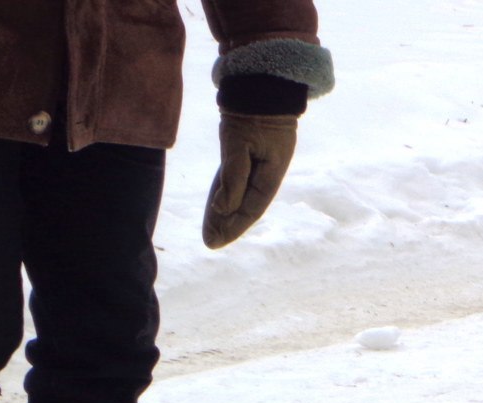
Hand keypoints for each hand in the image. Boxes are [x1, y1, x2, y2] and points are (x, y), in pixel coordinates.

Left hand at [202, 113, 296, 248]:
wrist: (261, 80)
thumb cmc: (251, 110)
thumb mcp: (239, 143)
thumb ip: (233, 177)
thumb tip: (223, 208)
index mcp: (272, 172)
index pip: (251, 207)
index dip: (233, 226)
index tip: (214, 241)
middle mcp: (268, 171)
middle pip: (246, 204)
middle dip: (228, 223)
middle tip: (210, 242)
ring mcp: (260, 161)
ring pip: (241, 192)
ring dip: (226, 211)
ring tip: (211, 230)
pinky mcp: (250, 151)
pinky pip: (237, 178)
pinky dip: (227, 192)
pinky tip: (219, 204)